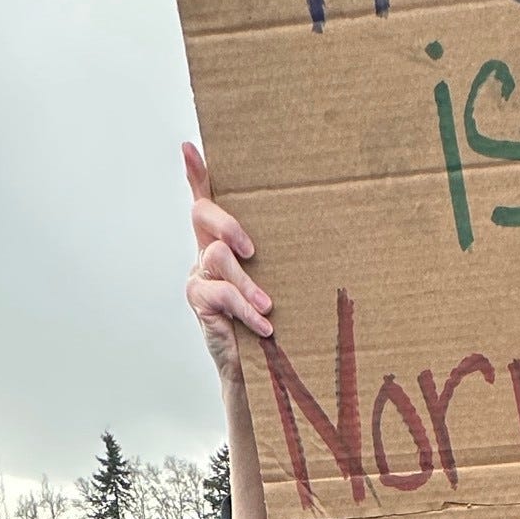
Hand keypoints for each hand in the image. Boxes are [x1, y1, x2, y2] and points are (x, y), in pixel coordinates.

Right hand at [183, 142, 272, 388]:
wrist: (259, 371)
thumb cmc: (275, 321)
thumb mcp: (282, 284)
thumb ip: (286, 261)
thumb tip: (329, 234)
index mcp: (225, 242)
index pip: (205, 200)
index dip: (196, 174)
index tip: (190, 147)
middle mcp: (206, 252)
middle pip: (203, 214)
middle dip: (228, 224)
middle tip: (252, 249)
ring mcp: (199, 276)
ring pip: (217, 256)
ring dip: (247, 282)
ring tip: (268, 306)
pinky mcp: (199, 301)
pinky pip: (221, 294)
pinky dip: (245, 310)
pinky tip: (265, 326)